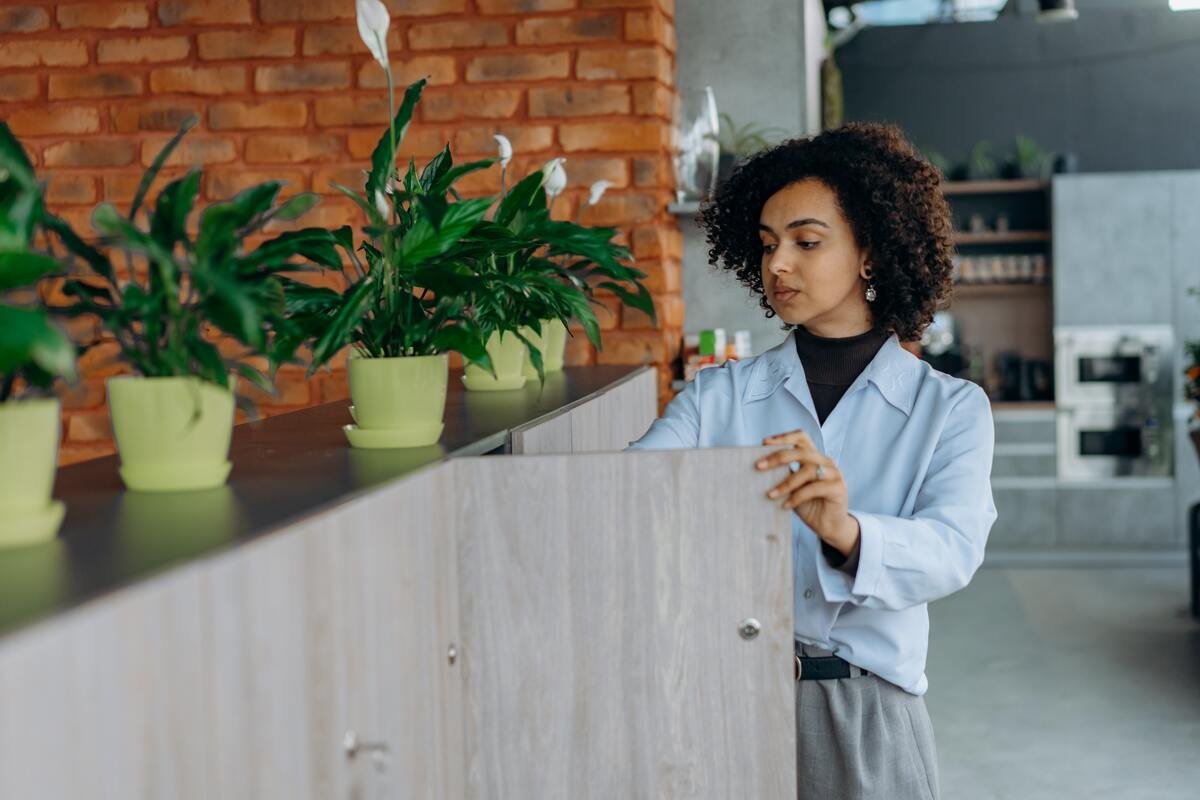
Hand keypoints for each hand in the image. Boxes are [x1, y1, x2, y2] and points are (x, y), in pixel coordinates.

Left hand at [754, 429, 859, 556]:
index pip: (801, 437)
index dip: (784, 437)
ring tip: (770, 494)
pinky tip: (786, 505)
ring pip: (808, 470)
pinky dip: (797, 497)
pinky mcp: (838, 488)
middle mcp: (826, 461)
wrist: (828, 526)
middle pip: (802, 451)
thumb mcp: (792, 487)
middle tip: (759, 466)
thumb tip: (759, 466)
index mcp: (814, 457)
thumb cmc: (808, 505)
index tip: (764, 443)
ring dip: (786, 483)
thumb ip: (783, 474)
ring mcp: (834, 473)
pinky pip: (815, 488)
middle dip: (778, 457)